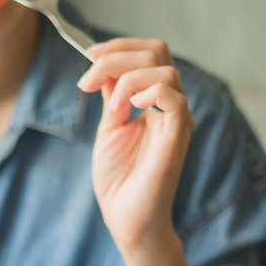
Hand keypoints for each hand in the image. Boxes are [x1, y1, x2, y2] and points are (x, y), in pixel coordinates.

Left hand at [77, 38, 194, 257]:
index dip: (119, 47)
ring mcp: (177, 120)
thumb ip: (112, 96)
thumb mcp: (109, 128)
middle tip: (87, 80)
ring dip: (127, 77)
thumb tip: (104, 66)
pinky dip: (149, 92)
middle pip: (157, 52)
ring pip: (165, 70)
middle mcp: (170, 105)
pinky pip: (174, 98)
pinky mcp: (178, 137)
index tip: (88, 56)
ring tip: (111, 105)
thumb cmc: (118, 180)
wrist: (126, 219)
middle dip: (116, 56)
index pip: (149, 54)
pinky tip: (129, 107)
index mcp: (154, 101)